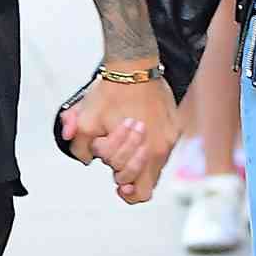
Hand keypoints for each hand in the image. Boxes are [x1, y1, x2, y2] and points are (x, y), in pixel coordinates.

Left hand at [58, 72, 179, 203]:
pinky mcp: (175, 124)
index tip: (118, 186)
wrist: (134, 65)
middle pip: (150, 182)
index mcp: (146, 153)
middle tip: (117, 164)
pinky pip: (164, 146)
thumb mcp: (86, 121)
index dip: (123, 188)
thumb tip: (87, 160)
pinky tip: (136, 132)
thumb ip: (80, 147)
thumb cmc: (112, 93)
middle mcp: (163, 148)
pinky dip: (148, 145)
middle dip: (128, 175)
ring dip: (139, 160)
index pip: (140, 190)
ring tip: (125, 145)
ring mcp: (171, 136)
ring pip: (157, 165)